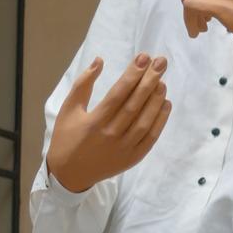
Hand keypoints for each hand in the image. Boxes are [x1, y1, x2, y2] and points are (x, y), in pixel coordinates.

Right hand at [47, 54, 171, 192]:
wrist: (70, 174)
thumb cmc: (67, 137)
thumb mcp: (69, 109)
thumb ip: (83, 84)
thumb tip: (100, 60)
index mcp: (94, 121)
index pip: (118, 93)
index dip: (133, 74)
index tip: (144, 58)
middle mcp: (111, 135)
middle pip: (135, 104)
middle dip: (149, 81)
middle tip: (160, 62)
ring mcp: (124, 148)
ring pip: (145, 121)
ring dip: (156, 100)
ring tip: (162, 81)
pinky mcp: (133, 158)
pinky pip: (150, 138)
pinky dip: (160, 121)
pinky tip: (166, 104)